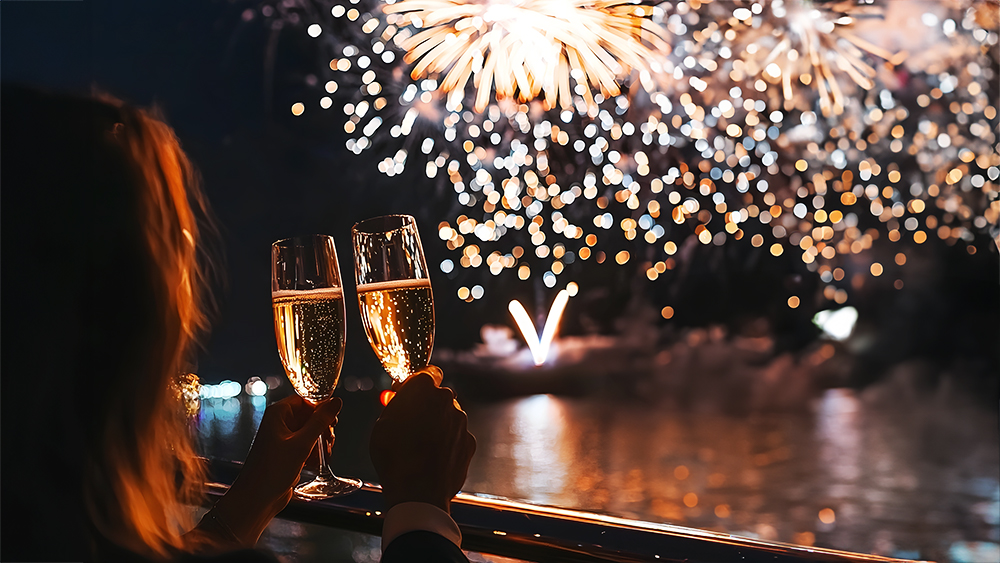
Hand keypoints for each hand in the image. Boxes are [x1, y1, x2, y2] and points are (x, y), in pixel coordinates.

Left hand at [206, 395, 341, 545]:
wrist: (257, 498)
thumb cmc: (272, 470)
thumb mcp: (302, 443)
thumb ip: (321, 421)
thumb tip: (336, 402)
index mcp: (278, 414)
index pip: (306, 400)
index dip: (321, 408)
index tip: (333, 420)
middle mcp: (279, 423)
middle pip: (310, 416)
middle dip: (322, 429)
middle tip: (328, 441)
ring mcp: (282, 439)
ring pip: (310, 432)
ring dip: (320, 442)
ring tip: (324, 455)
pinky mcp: (286, 453)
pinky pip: (305, 446)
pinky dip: (313, 452)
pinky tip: (315, 463)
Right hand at [371, 367, 475, 512]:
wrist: (418, 492)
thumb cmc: (395, 457)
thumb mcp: (382, 425)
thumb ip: (395, 405)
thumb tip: (400, 399)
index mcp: (424, 389)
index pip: (427, 373)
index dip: (416, 385)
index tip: (408, 395)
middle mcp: (447, 400)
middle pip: (439, 396)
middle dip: (428, 405)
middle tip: (411, 422)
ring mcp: (461, 422)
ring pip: (449, 416)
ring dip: (438, 425)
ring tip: (420, 446)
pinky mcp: (469, 442)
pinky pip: (457, 436)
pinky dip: (448, 443)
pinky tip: (433, 457)